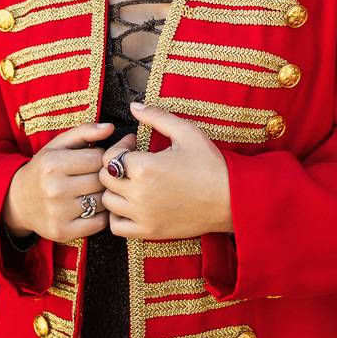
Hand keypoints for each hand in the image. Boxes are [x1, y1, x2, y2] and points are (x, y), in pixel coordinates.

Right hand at [2, 121, 114, 242]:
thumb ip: (84, 132)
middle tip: (99, 176)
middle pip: (101, 180)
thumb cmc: (43, 170)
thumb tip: (111, 127)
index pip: (98, 158)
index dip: (102, 158)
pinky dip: (101, 215)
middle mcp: (54, 189)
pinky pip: (99, 223)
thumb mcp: (57, 146)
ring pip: (102, 201)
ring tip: (95, 191)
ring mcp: (59, 213)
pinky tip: (92, 208)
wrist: (18, 202)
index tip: (97, 161)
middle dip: (104, 177)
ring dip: (104, 196)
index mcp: (53, 164)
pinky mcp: (63, 232)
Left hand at [96, 101, 233, 240]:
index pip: (109, 156)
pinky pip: (116, 227)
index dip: (119, 147)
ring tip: (131, 182)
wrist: (231, 200)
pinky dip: (118, 216)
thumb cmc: (210, 164)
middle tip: (132, 161)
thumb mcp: (187, 132)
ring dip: (115, 189)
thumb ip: (157, 116)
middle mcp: (138, 193)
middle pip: (105, 178)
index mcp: (145, 167)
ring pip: (108, 202)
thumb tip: (134, 106)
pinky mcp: (149, 231)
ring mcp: (142, 215)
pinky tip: (132, 204)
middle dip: (115, 165)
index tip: (134, 144)